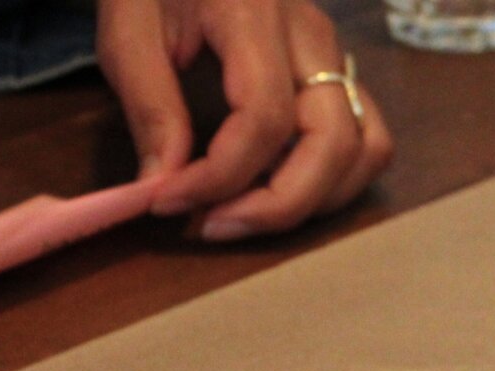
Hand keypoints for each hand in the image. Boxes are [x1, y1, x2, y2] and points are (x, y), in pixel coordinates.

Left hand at [97, 0, 392, 240]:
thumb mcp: (128, 29)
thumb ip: (148, 105)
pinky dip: (331, 181)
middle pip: (334, 142)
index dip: (220, 176)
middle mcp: (312, 35)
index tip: (167, 201)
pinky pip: (365, 140)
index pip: (265, 117)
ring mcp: (334, 54)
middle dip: (278, 204)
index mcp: (254, 11)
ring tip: (247, 214)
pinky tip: (275, 190)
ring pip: (367, 148)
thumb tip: (163, 185)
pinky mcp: (336, 72)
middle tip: (214, 225)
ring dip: (314, 200)